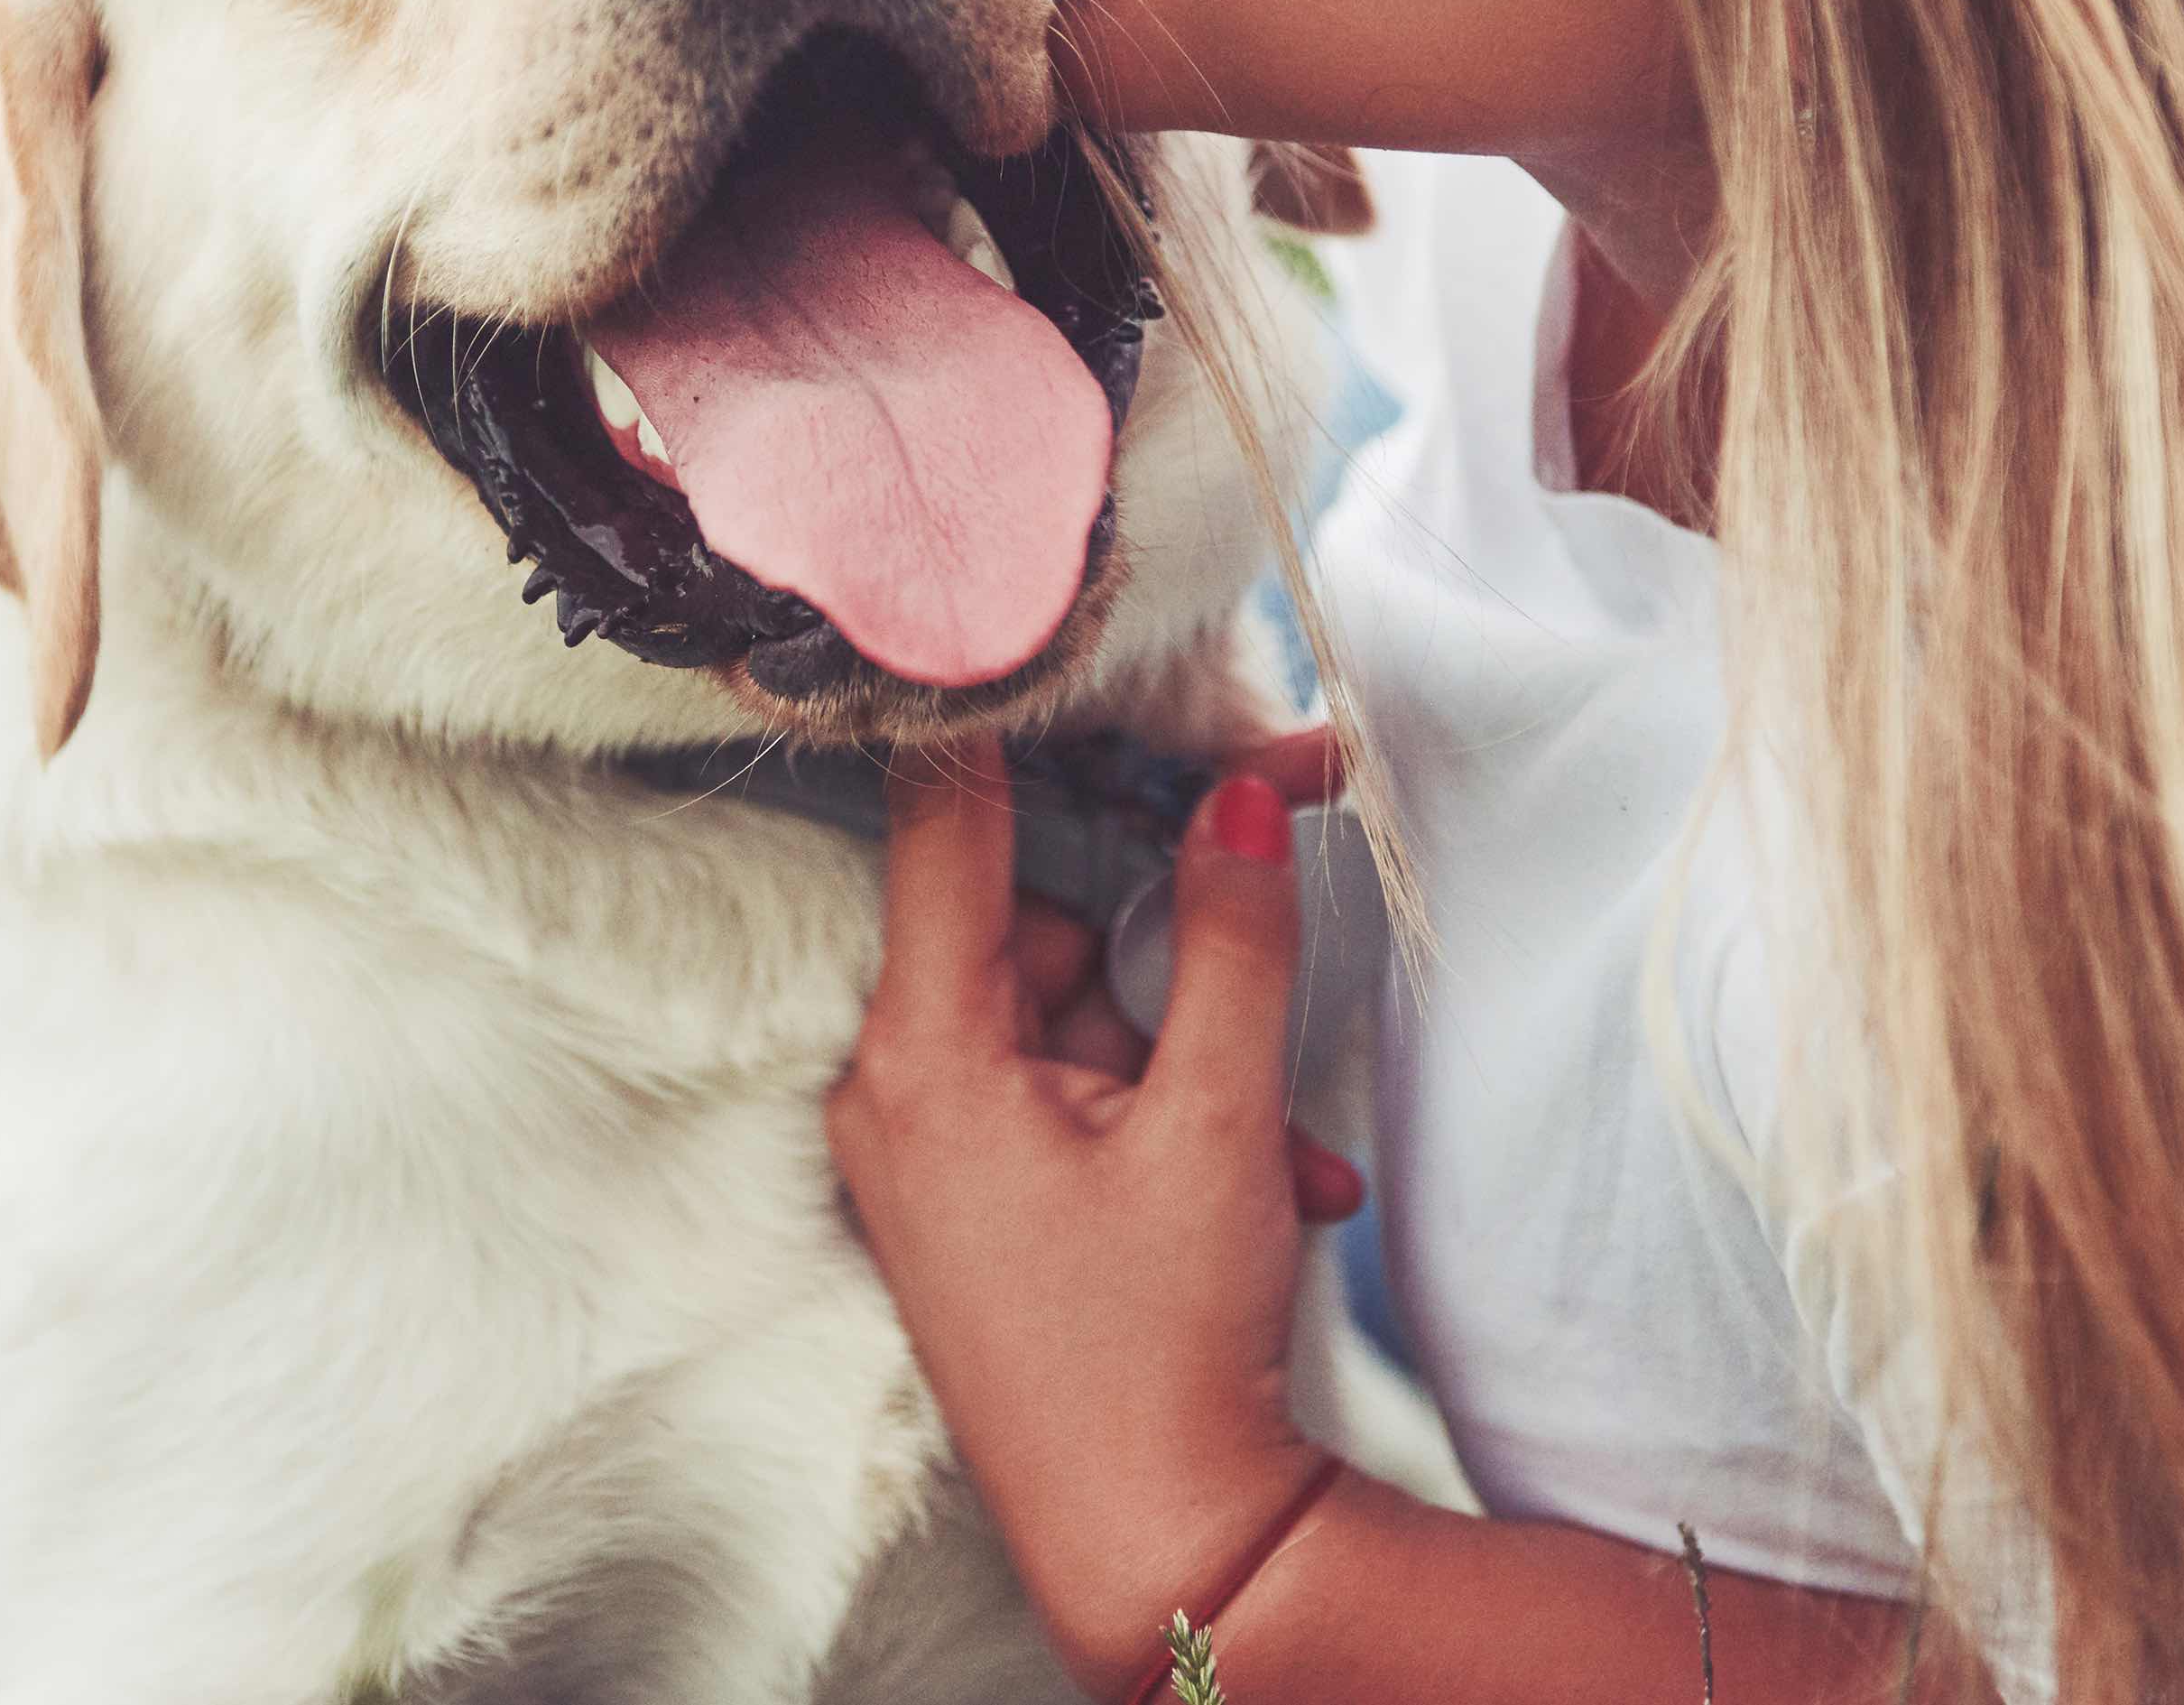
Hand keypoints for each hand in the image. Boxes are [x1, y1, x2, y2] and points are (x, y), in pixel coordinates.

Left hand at [826, 729, 1363, 1697]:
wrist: (1166, 1552)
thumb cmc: (1162, 1349)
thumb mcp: (1215, 1122)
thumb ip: (1225, 942)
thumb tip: (1239, 796)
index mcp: (922, 1054)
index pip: (944, 824)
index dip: (1013, 721)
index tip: (1053, 631)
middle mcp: (899, 1093)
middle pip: (1033, 924)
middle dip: (1166, 943)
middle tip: (1280, 882)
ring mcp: (934, 1155)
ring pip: (1076, 1020)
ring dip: (1195, 1057)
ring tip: (1284, 1148)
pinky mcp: (980, 1203)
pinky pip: (1078, 1102)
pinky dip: (1175, 1123)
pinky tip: (1273, 1184)